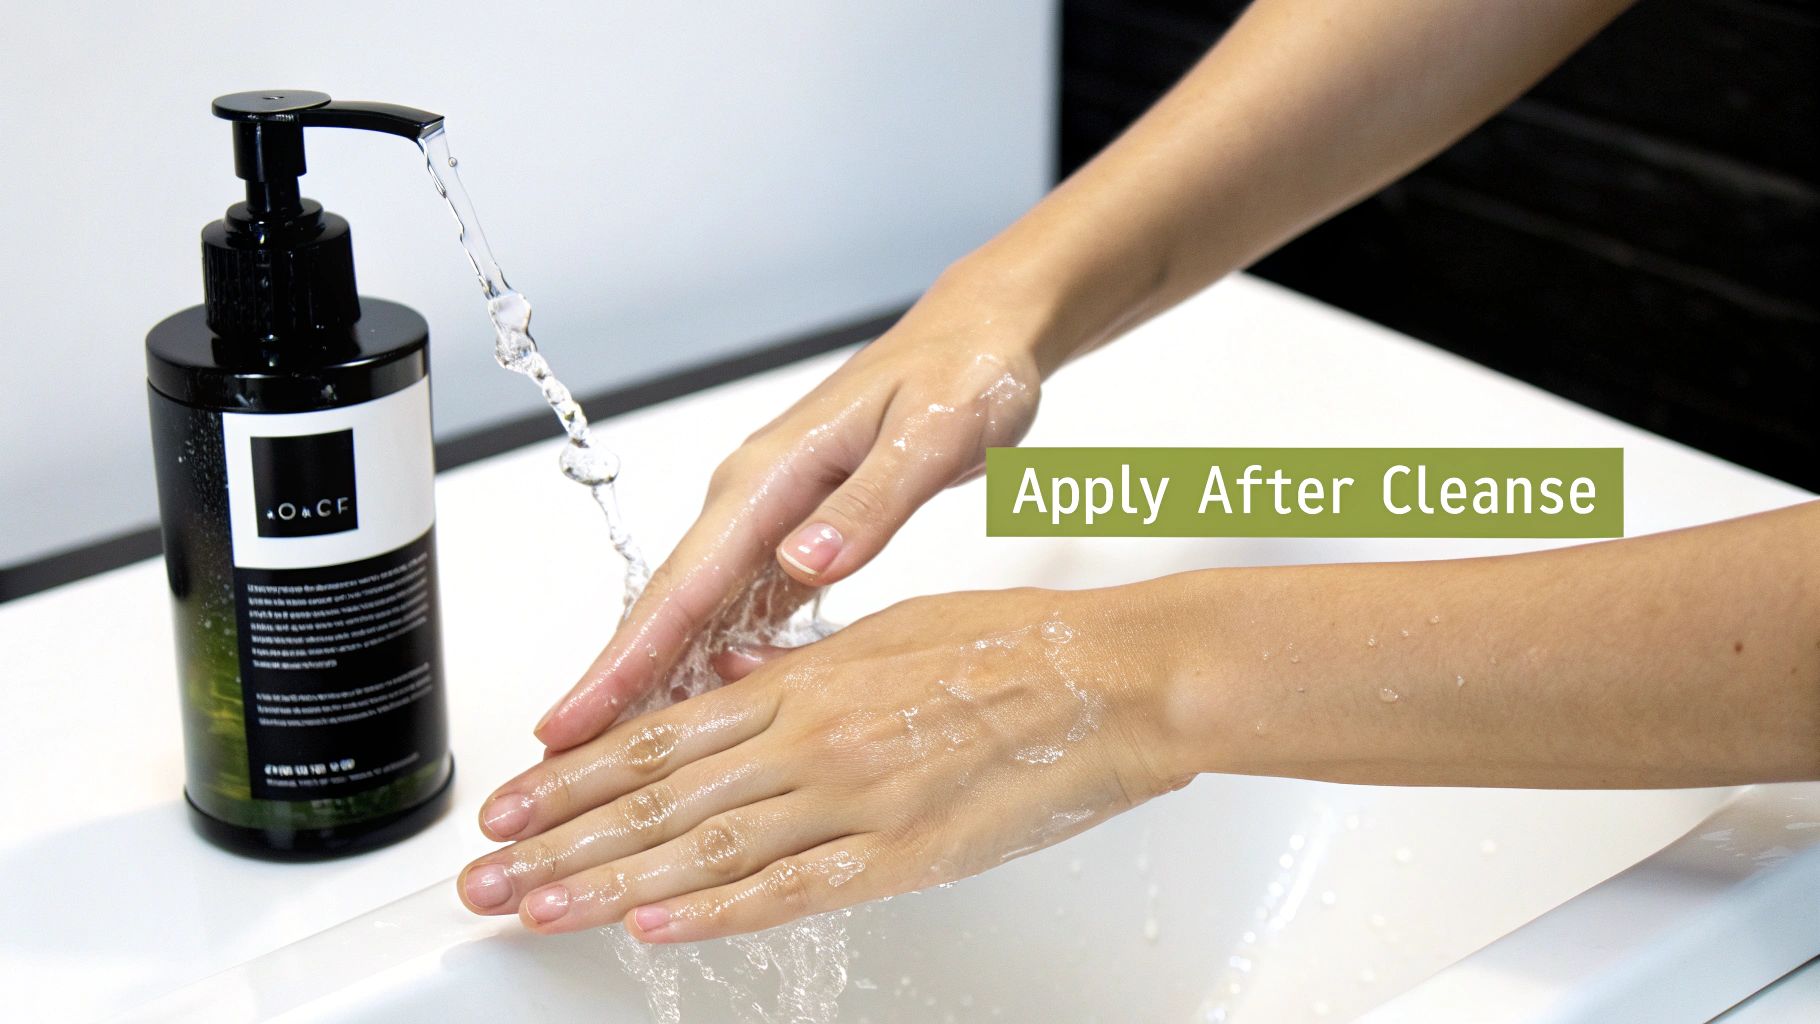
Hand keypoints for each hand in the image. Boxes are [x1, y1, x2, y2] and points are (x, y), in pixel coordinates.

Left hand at [459, 586, 1188, 941]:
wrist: (1117, 675)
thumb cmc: (1021, 642)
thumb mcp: (894, 629)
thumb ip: (805, 662)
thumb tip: (735, 674)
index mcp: (807, 676)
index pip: (662, 734)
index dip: (577, 773)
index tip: (516, 800)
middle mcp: (812, 735)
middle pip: (658, 798)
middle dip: (559, 838)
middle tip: (486, 872)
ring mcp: (854, 796)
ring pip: (703, 849)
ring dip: (605, 882)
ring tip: (533, 906)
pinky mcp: (904, 852)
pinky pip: (791, 889)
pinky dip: (714, 911)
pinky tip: (649, 925)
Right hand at [531, 268, 1048, 751]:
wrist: (983, 335)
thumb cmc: (962, 372)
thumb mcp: (931, 433)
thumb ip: (870, 501)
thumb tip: (807, 561)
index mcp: (771, 476)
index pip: (683, 584)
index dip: (625, 661)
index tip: (572, 722)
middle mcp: (757, 500)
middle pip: (671, 610)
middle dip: (614, 688)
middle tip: (557, 771)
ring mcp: (775, 519)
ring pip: (699, 619)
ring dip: (657, 686)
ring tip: (607, 765)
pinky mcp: (802, 534)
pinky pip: (743, 612)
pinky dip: (714, 663)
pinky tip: (698, 714)